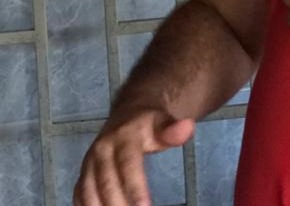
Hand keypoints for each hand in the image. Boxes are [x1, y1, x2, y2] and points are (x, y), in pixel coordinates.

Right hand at [74, 109, 194, 205]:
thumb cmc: (149, 125)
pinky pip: (80, 194)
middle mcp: (101, 151)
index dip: (135, 187)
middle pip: (106, 182)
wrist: (129, 114)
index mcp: (123, 137)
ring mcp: (89, 163)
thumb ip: (173, 130)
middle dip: (117, 204)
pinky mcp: (84, 174)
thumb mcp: (164, 123)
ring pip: (88, 191)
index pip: (128, 165)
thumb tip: (187, 127)